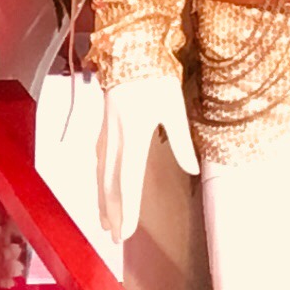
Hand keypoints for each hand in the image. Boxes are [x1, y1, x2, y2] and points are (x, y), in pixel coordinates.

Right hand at [88, 70, 196, 254]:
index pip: (128, 182)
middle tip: (114, 237)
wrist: (128, 52)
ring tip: (104, 221)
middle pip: (110, 185)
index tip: (125, 231)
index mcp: (132, 137)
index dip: (127, 209)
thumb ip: (180, 140)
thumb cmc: (154, 77)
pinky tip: (101, 187)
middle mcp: (114, 140)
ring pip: (101, 175)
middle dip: (112, 213)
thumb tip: (191, 169)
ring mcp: (105, 135)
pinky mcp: (103, 129)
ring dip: (102, 201)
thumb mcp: (173, 107)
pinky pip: (99, 162)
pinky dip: (99, 181)